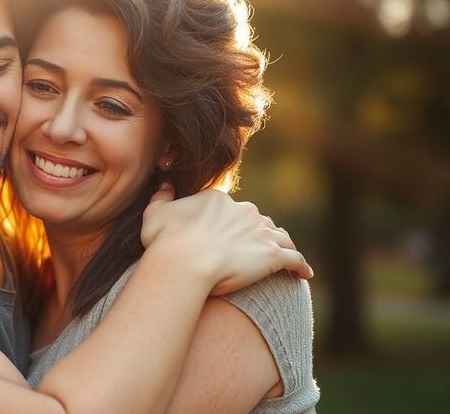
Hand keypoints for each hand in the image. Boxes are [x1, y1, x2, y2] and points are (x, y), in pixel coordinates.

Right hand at [141, 185, 312, 295]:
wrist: (184, 263)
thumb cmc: (165, 241)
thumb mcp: (154, 214)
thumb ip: (160, 197)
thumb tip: (165, 185)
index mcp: (218, 200)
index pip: (232, 209)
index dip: (232, 222)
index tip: (231, 235)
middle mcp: (244, 212)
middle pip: (258, 221)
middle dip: (259, 232)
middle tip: (257, 249)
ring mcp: (261, 233)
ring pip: (280, 237)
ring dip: (283, 245)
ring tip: (286, 258)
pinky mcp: (273, 255)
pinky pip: (295, 259)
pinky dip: (301, 265)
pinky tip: (304, 274)